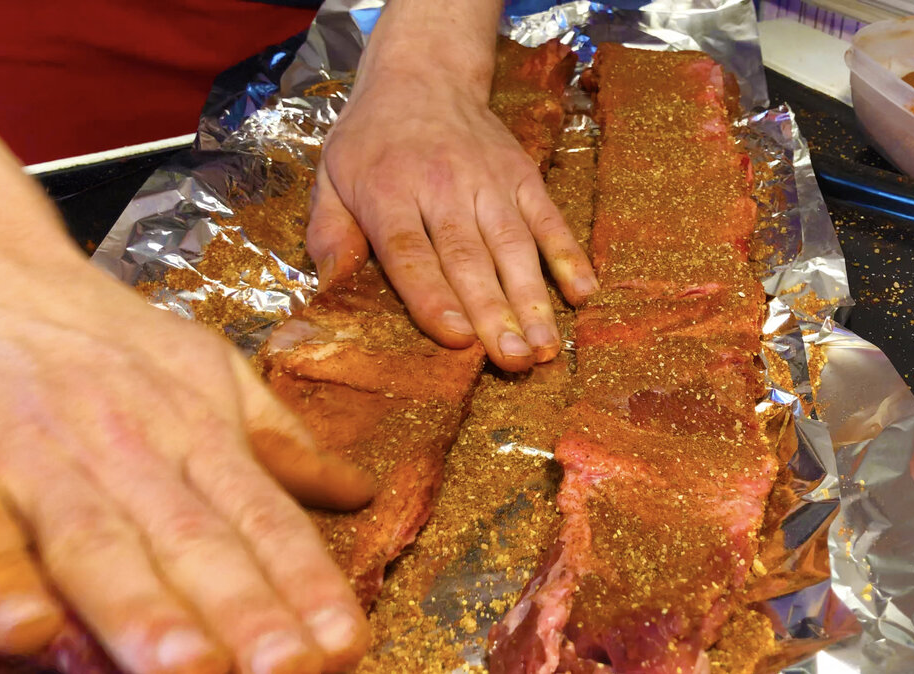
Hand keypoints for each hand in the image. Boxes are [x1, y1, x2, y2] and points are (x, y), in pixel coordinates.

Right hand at [0, 257, 375, 673]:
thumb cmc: (109, 336)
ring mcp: (44, 460)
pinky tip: (24, 628)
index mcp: (197, 431)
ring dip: (144, 611)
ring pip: (99, 544)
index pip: (264, 518)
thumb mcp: (211, 369)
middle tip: (288, 671)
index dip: (307, 582)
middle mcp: (131, 450)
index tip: (346, 643)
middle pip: (193, 542)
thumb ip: (281, 437)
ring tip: (191, 671)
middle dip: (243, 612)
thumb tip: (360, 491)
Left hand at [305, 2, 596, 372]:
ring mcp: (490, 181)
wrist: (424, 72)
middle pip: (470, 257)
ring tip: (545, 346)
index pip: (411, 251)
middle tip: (514, 361)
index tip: (456, 337)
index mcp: (388, 192)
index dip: (433, 296)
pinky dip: (569, 256)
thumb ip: (329, 232)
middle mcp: (443, 187)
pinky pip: (550, 219)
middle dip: (494, 312)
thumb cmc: (372, 139)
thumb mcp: (330, 176)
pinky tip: (584, 294)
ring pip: (514, 245)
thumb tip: (332, 285)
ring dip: (533, 299)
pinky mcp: (524, 176)